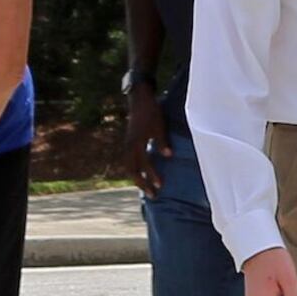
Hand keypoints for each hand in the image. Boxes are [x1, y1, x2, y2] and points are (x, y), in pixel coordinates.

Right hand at [124, 84, 168, 198]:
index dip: (152, 175)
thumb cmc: (152, 112)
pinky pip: (130, 161)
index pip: (144, 164)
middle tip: (153, 195)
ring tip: (147, 188)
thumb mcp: (159, 126)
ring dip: (138, 179)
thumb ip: (162, 142)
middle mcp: (129, 146)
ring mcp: (127, 144)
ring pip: (130, 167)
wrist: (139, 99)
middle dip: (142, 184)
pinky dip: (135, 170)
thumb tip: (168, 157)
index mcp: (137, 142)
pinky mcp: (129, 142)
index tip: (160, 186)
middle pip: (133, 170)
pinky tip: (143, 174)